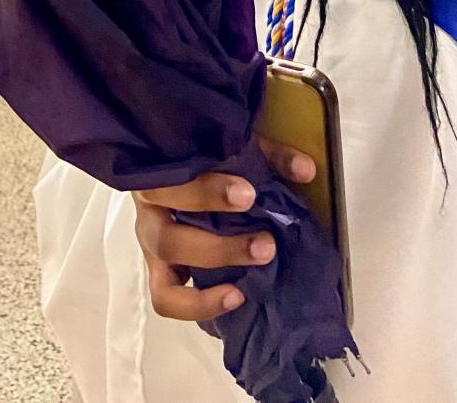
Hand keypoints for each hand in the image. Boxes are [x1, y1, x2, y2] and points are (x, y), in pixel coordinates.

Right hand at [133, 138, 314, 322]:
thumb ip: (269, 156)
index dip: (207, 194)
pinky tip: (235, 298)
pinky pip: (167, 301)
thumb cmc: (204, 160)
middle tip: (265, 246)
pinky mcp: (160, 275)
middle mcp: (149, 218)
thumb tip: (306, 170)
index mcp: (158, 179)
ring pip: (165, 283)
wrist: (176, 170)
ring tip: (245, 287)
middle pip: (169, 241)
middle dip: (219, 248)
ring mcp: (152, 251)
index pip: (172, 188)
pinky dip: (199, 307)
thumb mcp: (235, 149)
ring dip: (206, 292)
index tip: (248, 194)